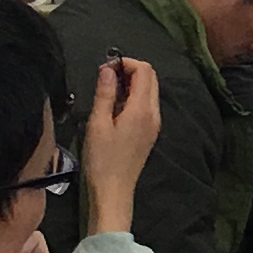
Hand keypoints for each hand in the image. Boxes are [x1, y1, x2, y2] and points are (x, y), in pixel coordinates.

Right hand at [85, 56, 161, 234]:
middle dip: (130, 70)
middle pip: (150, 78)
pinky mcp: (150, 132)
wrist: (114, 190)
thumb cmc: (102, 159)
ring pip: (149, 91)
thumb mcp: (98, 123)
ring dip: (131, 83)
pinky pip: (146, 105)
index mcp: (142, 109)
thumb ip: (105, 93)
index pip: (144, 71)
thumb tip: (108, 69)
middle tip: (105, 76)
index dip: (125, 62)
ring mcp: (154, 124)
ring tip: (106, 90)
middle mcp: (154, 114)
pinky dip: (133, 97)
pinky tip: (114, 105)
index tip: (104, 68)